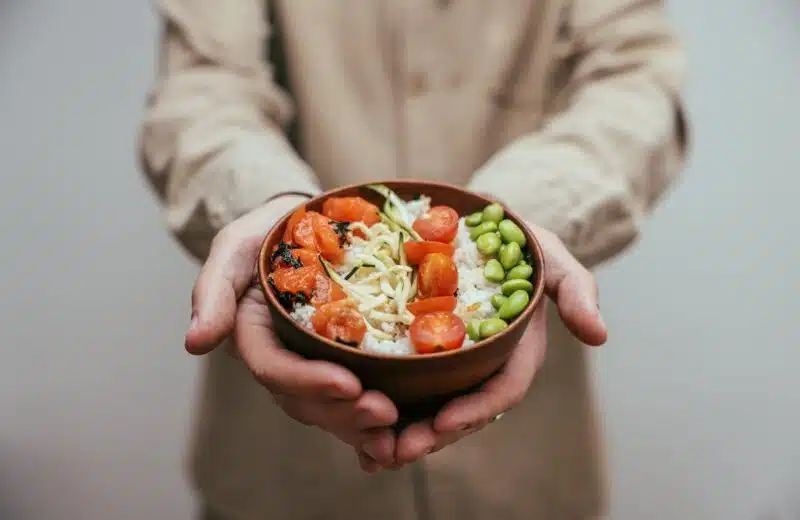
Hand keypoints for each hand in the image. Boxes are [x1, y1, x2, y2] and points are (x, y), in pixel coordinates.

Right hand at [184, 195, 399, 467]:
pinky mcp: (346, 363)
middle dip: (345, 412)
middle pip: (308, 400)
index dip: (308, 381)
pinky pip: (359, 398)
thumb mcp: (233, 248)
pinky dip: (382, 419)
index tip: (349, 384)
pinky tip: (408, 430)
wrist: (302, 225)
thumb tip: (195, 343)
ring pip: (334, 409)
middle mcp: (283, 361)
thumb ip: (213, 291)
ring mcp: (314, 366)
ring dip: (364, 425)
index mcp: (254, 338)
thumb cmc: (265, 233)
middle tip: (386, 413)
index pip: (274, 369)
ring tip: (400, 430)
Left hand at [390, 223, 607, 466]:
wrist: (481, 229)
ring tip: (371, 451)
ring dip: (402, 434)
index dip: (475, 410)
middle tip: (394, 450)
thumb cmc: (519, 244)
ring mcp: (453, 367)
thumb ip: (575, 290)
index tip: (444, 421)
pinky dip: (385, 415)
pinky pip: (407, 392)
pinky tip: (357, 436)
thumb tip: (599, 335)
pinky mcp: (424, 358)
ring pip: (430, 410)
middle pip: (460, 412)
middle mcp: (483, 367)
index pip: (502, 391)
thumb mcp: (550, 256)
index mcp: (515, 353)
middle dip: (430, 435)